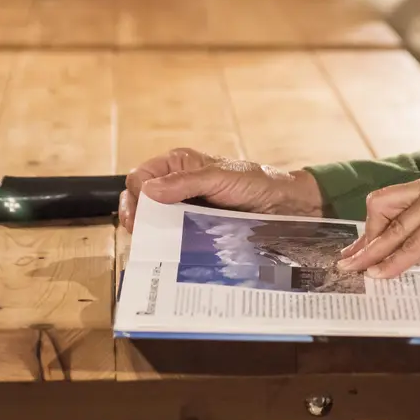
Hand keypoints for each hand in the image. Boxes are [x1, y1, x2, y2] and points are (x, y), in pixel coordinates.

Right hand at [118, 148, 323, 229]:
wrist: (285, 205)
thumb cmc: (255, 182)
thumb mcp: (220, 177)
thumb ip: (185, 182)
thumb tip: (148, 190)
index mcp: (179, 164)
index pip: (141, 177)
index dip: (135, 195)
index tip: (137, 216)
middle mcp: (177, 184)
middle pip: (142, 199)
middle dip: (137, 216)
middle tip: (139, 235)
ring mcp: (186, 208)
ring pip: (156, 219)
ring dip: (151, 232)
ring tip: (151, 248)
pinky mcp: (196, 227)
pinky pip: (174, 234)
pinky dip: (168, 243)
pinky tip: (167, 254)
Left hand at [336, 172, 419, 278]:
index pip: (394, 200)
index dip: (376, 225)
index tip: (364, 245)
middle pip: (381, 206)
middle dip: (364, 236)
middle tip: (351, 260)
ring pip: (392, 227)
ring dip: (370, 252)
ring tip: (353, 270)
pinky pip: (412, 243)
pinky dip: (394, 261)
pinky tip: (381, 274)